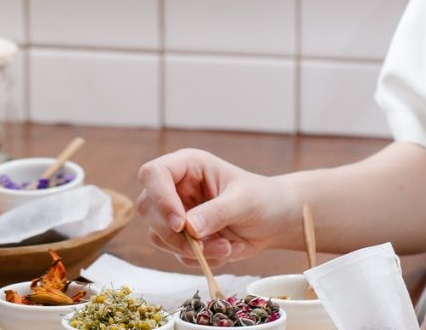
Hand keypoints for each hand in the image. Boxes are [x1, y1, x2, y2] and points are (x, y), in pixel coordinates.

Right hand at [136, 148, 299, 267]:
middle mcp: (176, 188)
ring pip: (158, 236)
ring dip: (191, 250)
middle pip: (149, 209)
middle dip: (175, 234)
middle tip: (203, 246)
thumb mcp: (244, 201)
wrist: (276, 220)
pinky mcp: (183, 237)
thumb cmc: (262, 198)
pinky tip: (227, 250)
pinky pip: (176, 254)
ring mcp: (177, 213)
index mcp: (188, 166)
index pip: (153, 174)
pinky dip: (201, 260)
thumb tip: (189, 228)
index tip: (181, 224)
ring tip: (227, 248)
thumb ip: (217, 212)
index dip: (160, 198)